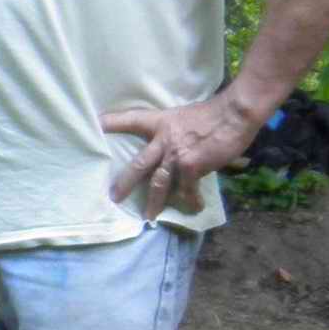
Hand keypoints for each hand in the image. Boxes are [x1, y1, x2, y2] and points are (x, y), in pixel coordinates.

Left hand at [103, 95, 266, 218]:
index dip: (110, 123)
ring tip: (149, 217)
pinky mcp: (192, 166)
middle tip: (114, 197)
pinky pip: (187, 189)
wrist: (235, 114)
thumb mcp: (183, 116)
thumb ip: (173, 132)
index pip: (129, 120)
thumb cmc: (213, 113)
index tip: (93, 125)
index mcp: (159, 123)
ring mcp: (176, 155)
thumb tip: (172, 146)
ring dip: (154, 202)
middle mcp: (163, 140)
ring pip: (159, 183)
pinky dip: (191, 200)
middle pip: (138, 165)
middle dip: (125, 183)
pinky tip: (195, 207)